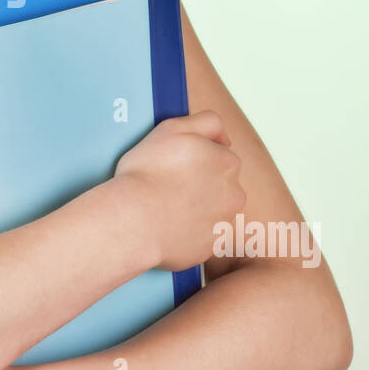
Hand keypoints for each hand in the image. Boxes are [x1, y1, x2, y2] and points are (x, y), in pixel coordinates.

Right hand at [113, 109, 245, 270]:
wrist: (134, 219)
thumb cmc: (148, 173)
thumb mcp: (174, 127)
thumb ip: (207, 122)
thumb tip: (224, 137)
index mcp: (228, 162)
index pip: (217, 157)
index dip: (193, 160)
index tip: (173, 166)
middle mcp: (234, 194)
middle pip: (218, 185)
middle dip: (199, 185)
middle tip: (167, 187)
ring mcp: (223, 223)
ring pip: (212, 212)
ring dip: (195, 209)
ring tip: (165, 208)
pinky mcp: (210, 247)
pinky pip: (201, 237)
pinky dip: (188, 232)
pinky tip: (167, 227)